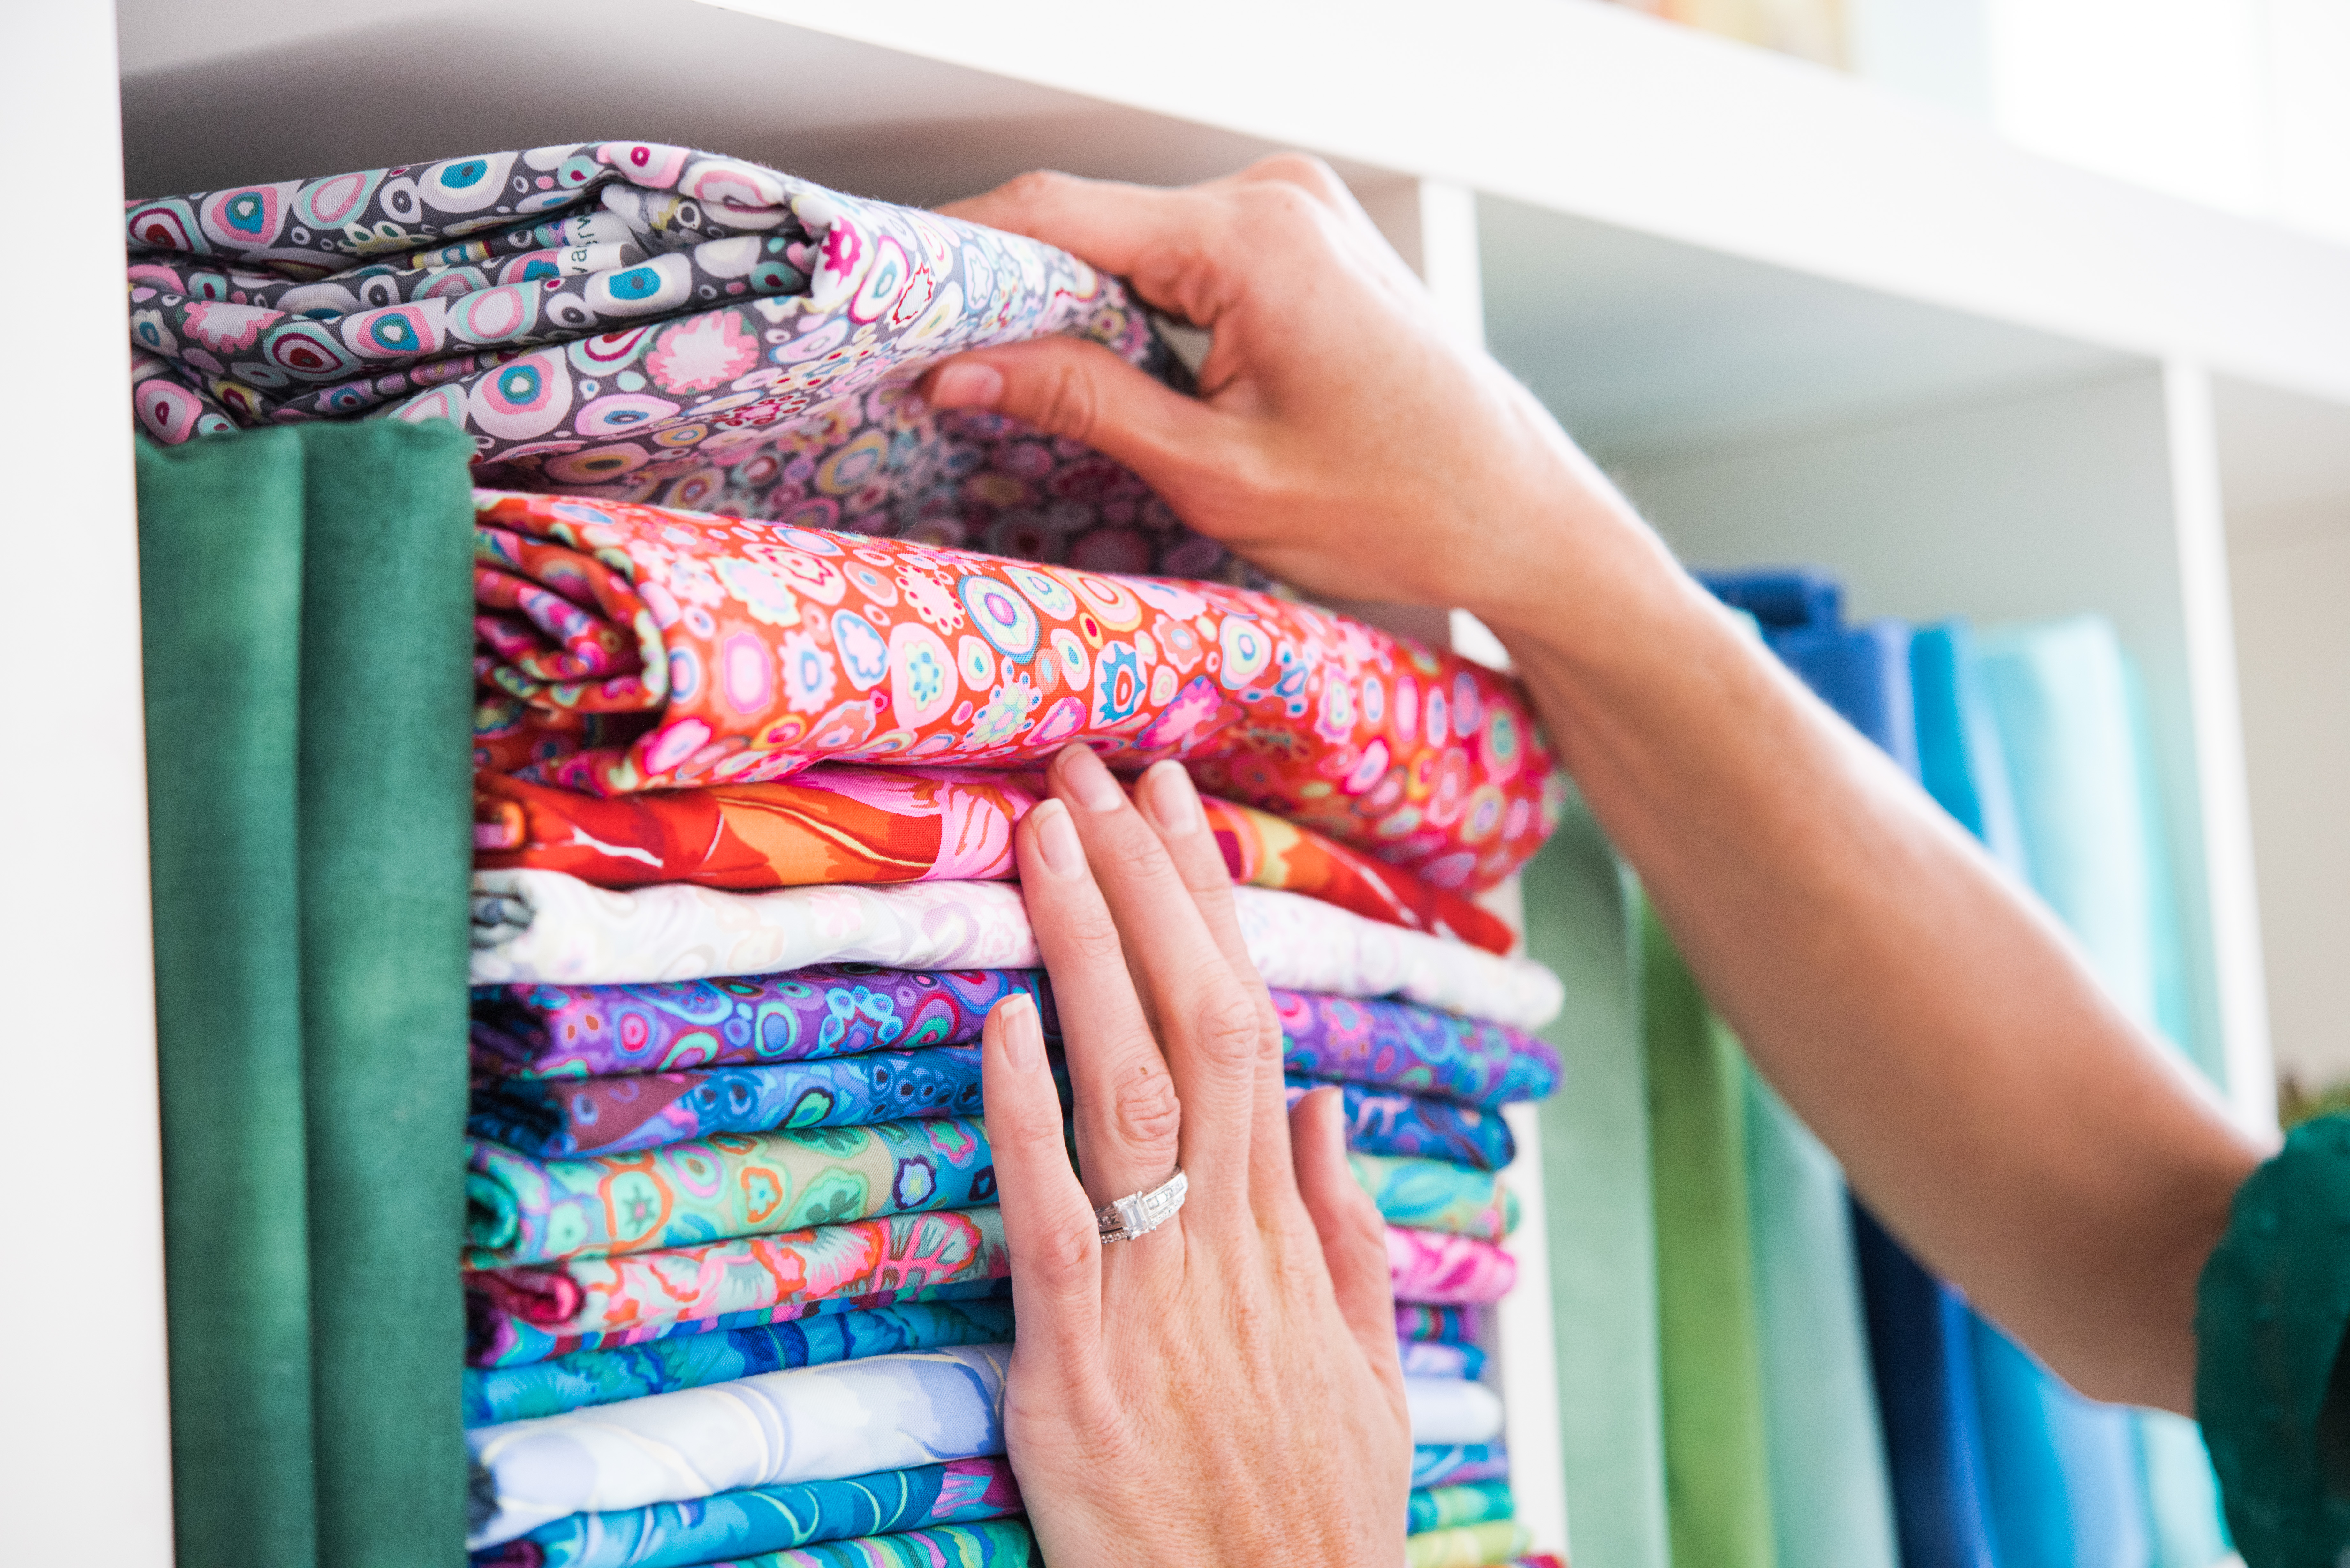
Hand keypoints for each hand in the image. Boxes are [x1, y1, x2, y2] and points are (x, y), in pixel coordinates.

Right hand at [921, 157, 1648, 623]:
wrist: (1521, 517)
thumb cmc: (1400, 507)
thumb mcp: (1217, 474)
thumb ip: (1084, 405)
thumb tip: (960, 370)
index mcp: (1253, 239)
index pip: (1057, 214)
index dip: (958, 258)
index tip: (891, 312)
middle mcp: (1275, 198)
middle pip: (1093, 225)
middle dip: (1013, 296)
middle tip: (937, 370)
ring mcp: (1296, 213)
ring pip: (1135, 245)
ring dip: (1077, 310)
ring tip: (1017, 386)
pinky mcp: (1306, 244)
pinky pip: (1186, 259)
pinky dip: (1137, 310)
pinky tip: (1108, 373)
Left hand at [980, 743, 1409, 1564]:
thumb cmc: (1306, 1519)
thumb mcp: (1371, 1379)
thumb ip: (1352, 1242)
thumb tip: (1329, 1116)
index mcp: (1291, 1236)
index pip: (1255, 1031)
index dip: (1213, 916)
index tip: (1178, 815)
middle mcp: (1232, 1239)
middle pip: (1200, 1023)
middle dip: (1149, 887)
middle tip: (1100, 770)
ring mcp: (1157, 1293)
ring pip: (1130, 1087)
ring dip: (1088, 952)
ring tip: (1045, 837)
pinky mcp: (1080, 1363)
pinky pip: (1056, 1214)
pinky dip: (1030, 1110)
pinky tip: (1006, 1018)